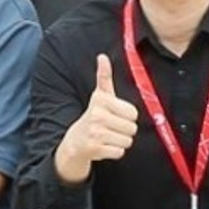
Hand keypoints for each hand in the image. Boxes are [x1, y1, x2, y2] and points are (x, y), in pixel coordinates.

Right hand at [57, 53, 139, 177]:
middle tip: (112, 128)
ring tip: (108, 137)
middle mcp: (97, 115)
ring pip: (127, 141)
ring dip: (120, 141)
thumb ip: (104, 77)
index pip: (133, 112)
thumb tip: (102, 57)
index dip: (127, 116)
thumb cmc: (93, 116)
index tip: (116, 115)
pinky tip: (104, 146)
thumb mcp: (99, 96)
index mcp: (101, 100)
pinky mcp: (95, 148)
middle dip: (125, 130)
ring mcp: (95, 133)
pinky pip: (120, 152)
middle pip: (132, 128)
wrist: (75, 141)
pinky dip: (114, 151)